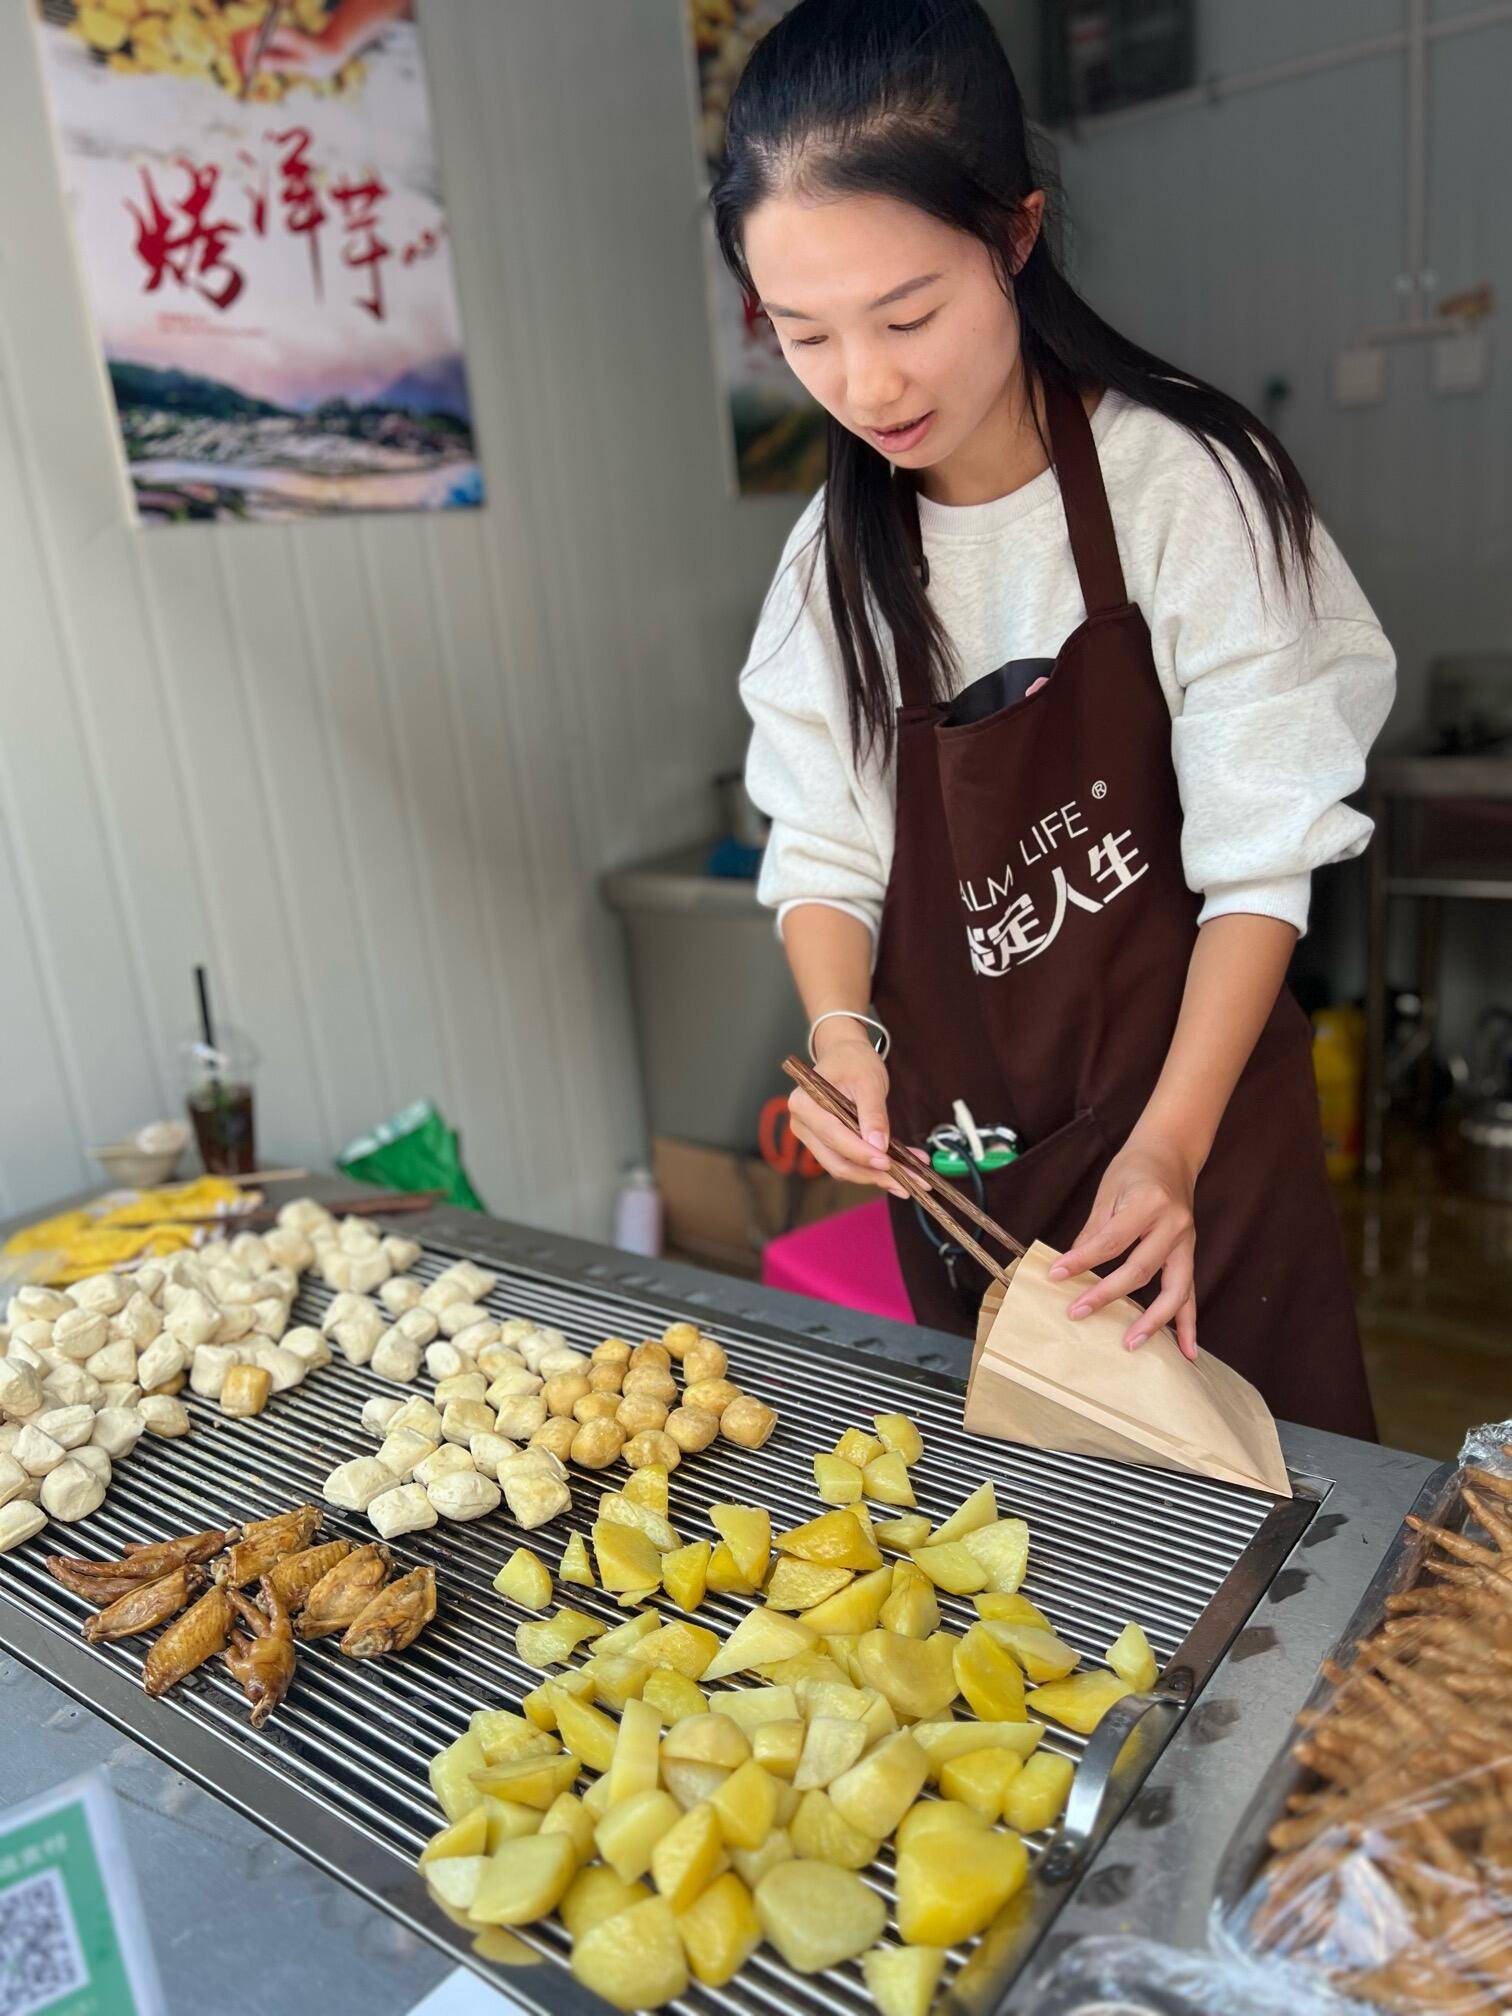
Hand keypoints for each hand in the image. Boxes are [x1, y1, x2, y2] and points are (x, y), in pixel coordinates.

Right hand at [232, 24, 347, 81]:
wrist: (327, 54)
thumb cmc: (318, 57)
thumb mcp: (303, 64)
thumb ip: (282, 62)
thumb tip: (259, 64)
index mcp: (279, 32)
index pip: (253, 36)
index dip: (246, 51)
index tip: (247, 69)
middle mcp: (271, 32)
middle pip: (245, 38)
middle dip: (240, 55)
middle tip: (243, 75)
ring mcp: (269, 39)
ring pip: (246, 45)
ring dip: (242, 59)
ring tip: (245, 79)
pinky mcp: (270, 47)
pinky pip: (253, 53)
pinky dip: (249, 63)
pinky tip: (249, 77)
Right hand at [788, 1027, 907, 1196]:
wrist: (845, 1055)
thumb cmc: (854, 1063)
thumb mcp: (869, 1082)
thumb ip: (873, 1114)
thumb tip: (879, 1146)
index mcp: (805, 1103)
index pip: (833, 1135)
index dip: (861, 1153)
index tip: (888, 1163)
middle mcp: (802, 1124)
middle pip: (836, 1160)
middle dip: (873, 1173)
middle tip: (909, 1182)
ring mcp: (811, 1137)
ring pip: (843, 1167)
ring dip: (876, 1176)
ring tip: (912, 1179)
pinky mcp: (825, 1145)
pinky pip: (848, 1162)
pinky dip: (873, 1169)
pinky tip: (901, 1170)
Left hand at [1050, 1132, 1198, 1358]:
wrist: (1172, 1153)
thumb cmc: (1135, 1168)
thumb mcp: (1108, 1191)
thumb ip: (1094, 1230)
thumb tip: (1071, 1265)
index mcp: (1148, 1203)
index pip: (1110, 1240)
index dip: (1082, 1261)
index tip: (1056, 1276)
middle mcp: (1173, 1224)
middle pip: (1141, 1269)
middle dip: (1107, 1294)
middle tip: (1077, 1313)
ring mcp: (1187, 1241)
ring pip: (1175, 1289)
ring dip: (1154, 1321)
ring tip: (1131, 1344)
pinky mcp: (1190, 1253)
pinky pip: (1191, 1292)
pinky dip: (1189, 1323)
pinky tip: (1187, 1351)